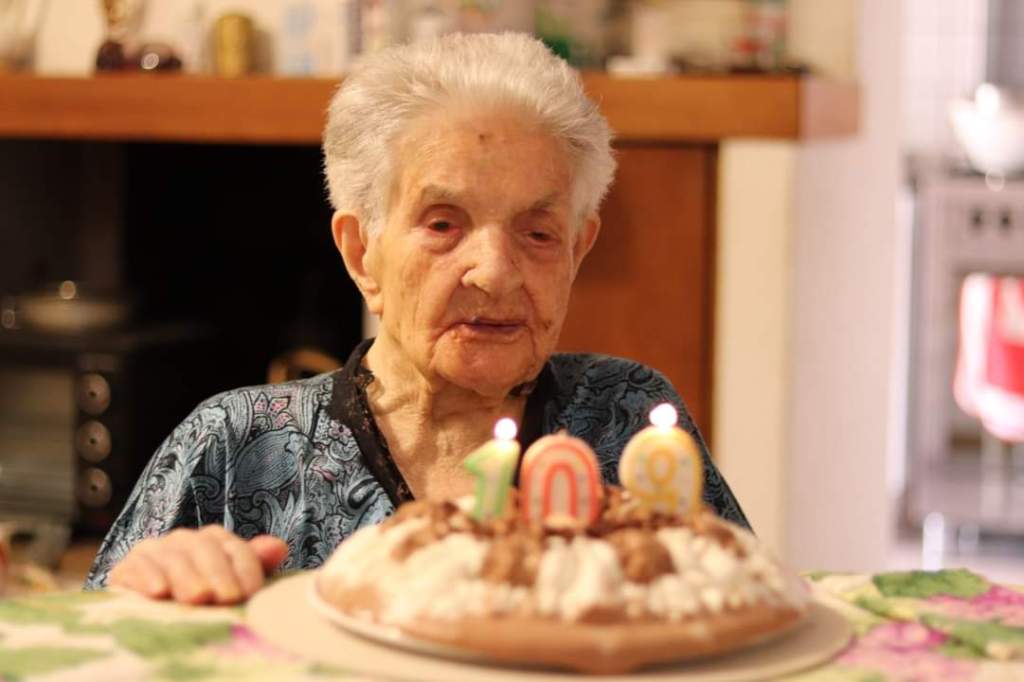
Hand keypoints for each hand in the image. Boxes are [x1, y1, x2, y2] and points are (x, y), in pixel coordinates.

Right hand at [108, 525, 288, 604]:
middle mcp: (184, 540)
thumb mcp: (229, 584)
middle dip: (218, 574)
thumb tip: (279, 547)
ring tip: (197, 598)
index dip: (245, 568)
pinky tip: (158, 592)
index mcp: (213, 541)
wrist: (146, 611)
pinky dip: (147, 577)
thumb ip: (253, 563)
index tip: (251, 593)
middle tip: (226, 598)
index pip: (233, 547)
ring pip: (174, 557)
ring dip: (187, 577)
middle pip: (205, 549)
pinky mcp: (126, 567)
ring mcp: (154, 551)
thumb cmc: (198, 598)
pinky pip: (137, 567)